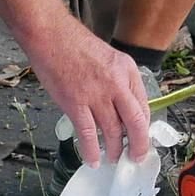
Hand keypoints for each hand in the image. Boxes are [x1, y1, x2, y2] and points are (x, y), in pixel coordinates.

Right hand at [27, 20, 151, 168]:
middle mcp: (116, 84)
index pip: (143, 106)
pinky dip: (91, 151)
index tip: (141, 138)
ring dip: (114, 149)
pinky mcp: (75, 103)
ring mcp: (96, 95)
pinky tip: (93, 160)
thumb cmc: (75, 44)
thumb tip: (123, 108)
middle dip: (138, 146)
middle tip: (135, 157)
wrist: (50, 35)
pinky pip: (88, 135)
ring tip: (113, 158)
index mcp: (127, 70)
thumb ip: (119, 81)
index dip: (143, 128)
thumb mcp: (109, 57)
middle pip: (135, 123)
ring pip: (113, 132)